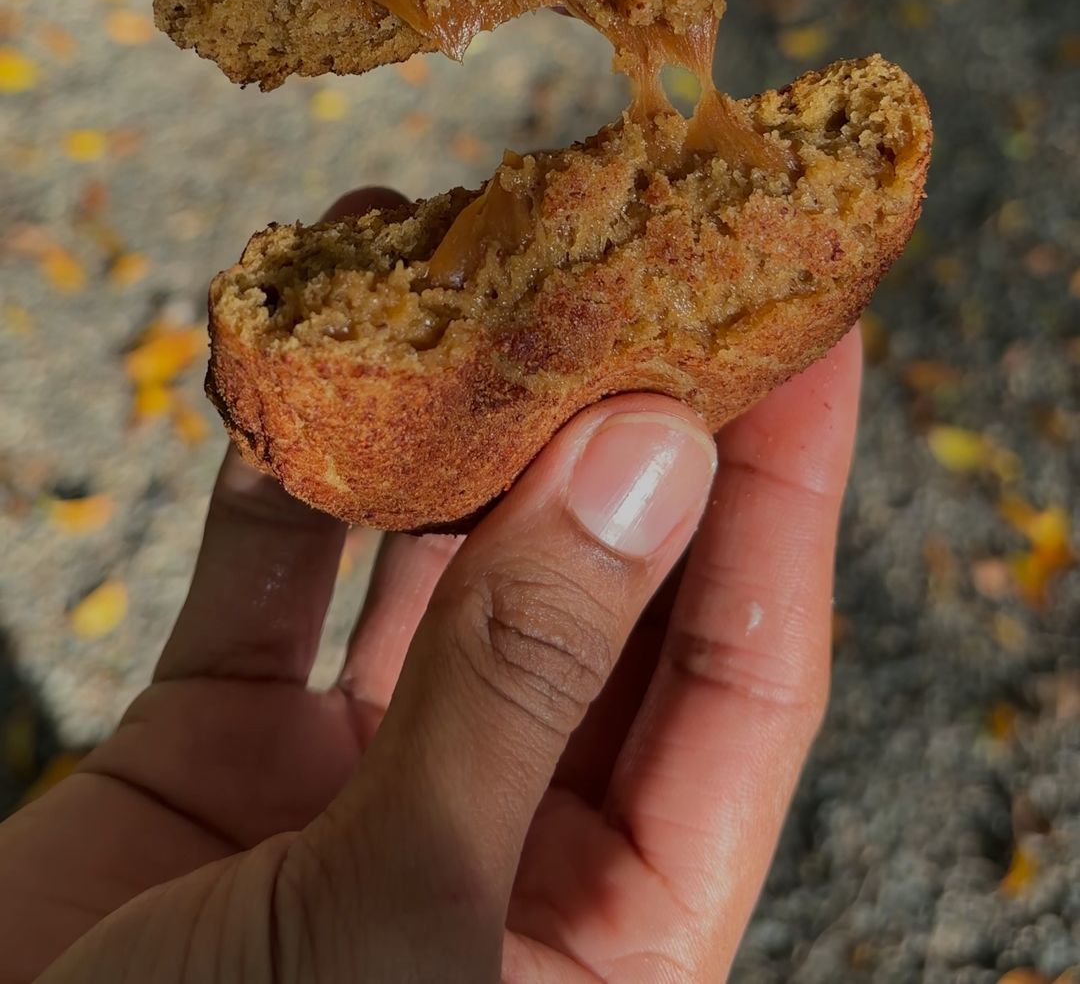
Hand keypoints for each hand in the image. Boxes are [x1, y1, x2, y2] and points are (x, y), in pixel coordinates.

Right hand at [0, 183, 860, 983]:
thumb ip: (520, 681)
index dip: (783, 495)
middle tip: (639, 257)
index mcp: (612, 925)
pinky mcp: (217, 737)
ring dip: (446, 415)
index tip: (805, 330)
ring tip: (466, 261)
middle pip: (599, 587)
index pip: (741, 672)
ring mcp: (359, 777)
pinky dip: (282, 453)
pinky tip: (300, 337)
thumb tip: (650, 454)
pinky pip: (268, 563)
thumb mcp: (397, 913)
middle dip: (614, 419)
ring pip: (435, 555)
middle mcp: (505, 835)